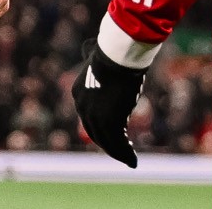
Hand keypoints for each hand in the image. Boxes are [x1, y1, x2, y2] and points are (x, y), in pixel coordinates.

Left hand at [71, 40, 144, 167]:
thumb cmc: (114, 55)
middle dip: (109, 143)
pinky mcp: (108, 123)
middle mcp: (83, 107)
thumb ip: (98, 68)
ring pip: (106, 141)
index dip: (100, 128)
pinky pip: (117, 144)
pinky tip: (133, 160)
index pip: (89, 116)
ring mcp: (94, 117)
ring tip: (129, 159)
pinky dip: (125, 155)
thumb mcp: (102, 63)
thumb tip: (91, 50)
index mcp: (79, 93)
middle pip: (95, 132)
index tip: (112, 133)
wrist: (116, 57)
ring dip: (118, 152)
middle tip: (121, 149)